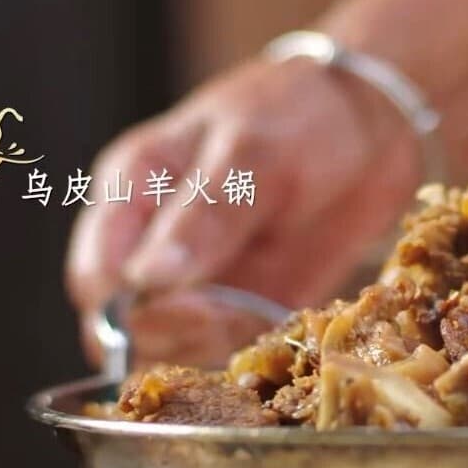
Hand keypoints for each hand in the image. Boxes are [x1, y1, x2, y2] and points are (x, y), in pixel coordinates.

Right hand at [65, 56, 418, 366]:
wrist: (370, 126)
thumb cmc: (297, 117)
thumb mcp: (252, 153)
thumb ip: (204, 214)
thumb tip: (146, 277)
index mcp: (132, 193)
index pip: (96, 275)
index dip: (124, 309)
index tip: (181, 307)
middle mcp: (152, 244)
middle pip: (127, 326)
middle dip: (171, 334)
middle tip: (225, 316)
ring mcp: (195, 282)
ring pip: (174, 348)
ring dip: (212, 344)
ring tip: (258, 306)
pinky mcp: (241, 307)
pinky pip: (227, 350)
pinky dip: (248, 346)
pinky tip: (278, 316)